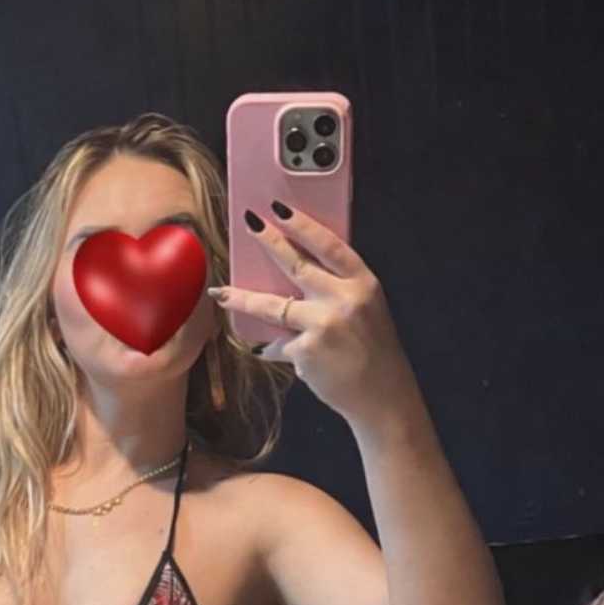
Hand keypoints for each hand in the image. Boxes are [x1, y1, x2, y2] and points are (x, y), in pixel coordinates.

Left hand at [214, 202, 418, 427]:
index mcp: (363, 283)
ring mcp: (323, 324)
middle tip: (249, 224)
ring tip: (221, 293)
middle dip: (269, 241)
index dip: (303, 225)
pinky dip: (274, 349)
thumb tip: (295, 275)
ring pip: (272, 305)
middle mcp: (344, 299)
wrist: (382, 395)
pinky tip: (272, 352)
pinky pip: (278, 344)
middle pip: (296, 264)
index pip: (329, 245)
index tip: (280, 209)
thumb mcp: (367, 309)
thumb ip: (339, 289)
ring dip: (242, 298)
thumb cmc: (373, 350)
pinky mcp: (306, 350)